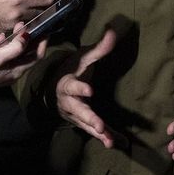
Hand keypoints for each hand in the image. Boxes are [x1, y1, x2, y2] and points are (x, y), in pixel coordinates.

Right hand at [0, 27, 48, 87]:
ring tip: (16, 27)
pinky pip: (4, 54)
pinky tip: (1, 37)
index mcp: (18, 70)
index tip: (45, 30)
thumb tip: (28, 35)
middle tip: (26, 25)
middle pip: (27, 53)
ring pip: (16, 52)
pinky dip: (5, 44)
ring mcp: (5, 69)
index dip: (42, 43)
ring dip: (17, 39)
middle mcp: (14, 70)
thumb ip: (15, 47)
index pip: (37, 56)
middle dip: (29, 38)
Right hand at [53, 28, 118, 146]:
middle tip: (100, 126)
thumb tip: (114, 30)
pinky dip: (105, 137)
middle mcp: (70, 103)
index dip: (81, 89)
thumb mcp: (83, 57)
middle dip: (90, 119)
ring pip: (87, 125)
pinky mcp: (83, 123)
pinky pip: (94, 131)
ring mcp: (76, 115)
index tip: (90, 90)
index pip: (74, 86)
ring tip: (109, 140)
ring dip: (98, 133)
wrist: (54, 89)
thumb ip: (99, 48)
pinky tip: (118, 144)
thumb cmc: (72, 69)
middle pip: (79, 111)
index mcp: (68, 84)